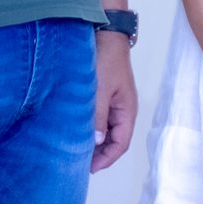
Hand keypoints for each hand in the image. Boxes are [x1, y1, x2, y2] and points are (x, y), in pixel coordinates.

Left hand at [90, 33, 136, 171]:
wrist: (106, 35)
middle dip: (99, 154)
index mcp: (127, 110)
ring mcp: (115, 103)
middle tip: (78, 163)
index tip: (88, 168)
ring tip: (75, 149)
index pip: (120, 143)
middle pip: (115, 140)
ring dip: (95, 142)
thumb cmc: (106, 60)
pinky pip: (101, 120)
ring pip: (107, 131)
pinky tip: (77, 131)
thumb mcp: (99, 91)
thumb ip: (98, 117)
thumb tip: (96, 141)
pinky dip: (92, 129)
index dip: (106, 159)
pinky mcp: (106, 97)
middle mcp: (123, 110)